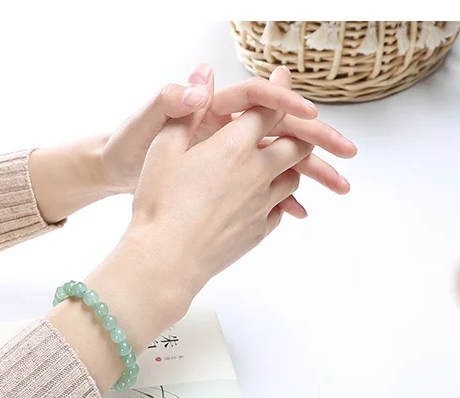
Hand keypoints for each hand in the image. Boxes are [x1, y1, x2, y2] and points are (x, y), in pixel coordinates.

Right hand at [50, 66, 335, 392]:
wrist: (166, 258)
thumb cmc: (159, 203)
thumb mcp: (163, 148)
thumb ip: (186, 112)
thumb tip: (202, 78)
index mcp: (234, 146)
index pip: (269, 110)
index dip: (279, 92)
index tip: (283, 80)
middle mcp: (257, 172)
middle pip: (297, 144)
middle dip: (300, 131)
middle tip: (296, 125)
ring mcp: (262, 203)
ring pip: (294, 177)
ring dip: (291, 166)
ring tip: (279, 163)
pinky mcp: (259, 230)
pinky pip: (281, 209)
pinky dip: (279, 200)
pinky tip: (264, 201)